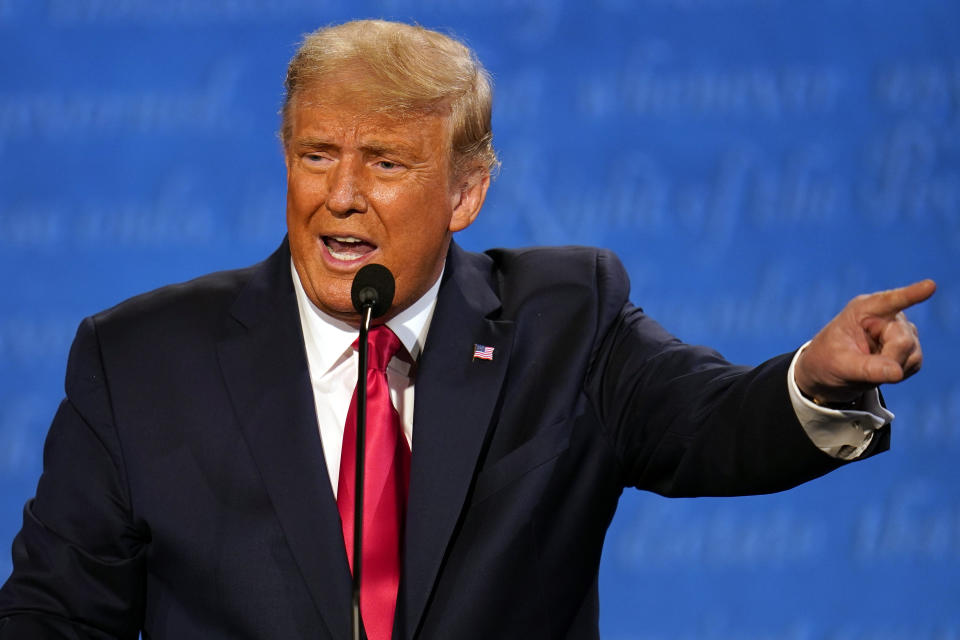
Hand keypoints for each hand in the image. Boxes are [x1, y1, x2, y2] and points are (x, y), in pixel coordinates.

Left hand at [794, 279, 935, 404]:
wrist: (830, 371)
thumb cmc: (828, 361)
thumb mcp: (839, 365)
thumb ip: (867, 368)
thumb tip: (897, 372)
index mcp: (863, 310)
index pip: (889, 301)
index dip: (911, 294)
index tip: (929, 286)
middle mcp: (886, 315)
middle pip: (903, 340)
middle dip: (888, 360)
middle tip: (866, 371)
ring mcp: (901, 330)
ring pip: (912, 353)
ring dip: (892, 368)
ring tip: (867, 366)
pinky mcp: (910, 347)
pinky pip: (914, 364)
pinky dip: (896, 373)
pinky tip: (880, 369)